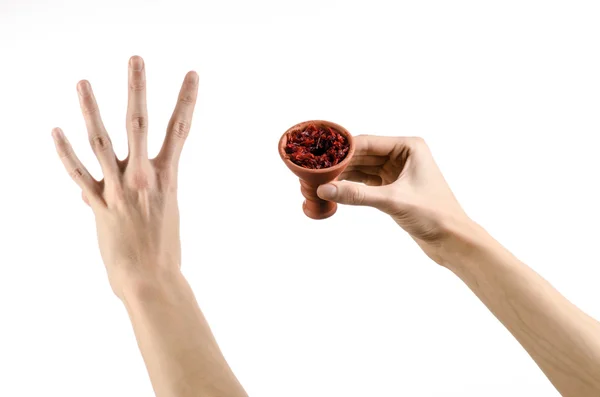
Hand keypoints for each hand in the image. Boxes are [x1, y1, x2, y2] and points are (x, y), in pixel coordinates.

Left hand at [52, 56, 197, 298]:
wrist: (152, 280)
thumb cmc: (163, 252)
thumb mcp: (164, 215)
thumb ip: (145, 194)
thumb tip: (112, 189)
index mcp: (167, 178)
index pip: (180, 130)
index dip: (187, 99)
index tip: (192, 74)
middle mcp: (144, 178)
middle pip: (139, 124)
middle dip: (137, 89)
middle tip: (135, 59)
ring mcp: (119, 189)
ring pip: (102, 142)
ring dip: (91, 110)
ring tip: (82, 82)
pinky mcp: (99, 205)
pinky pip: (79, 174)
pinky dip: (65, 153)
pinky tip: (55, 131)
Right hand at [317, 135, 471, 262]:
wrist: (453, 240)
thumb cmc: (434, 215)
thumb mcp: (393, 201)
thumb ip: (357, 195)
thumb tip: (325, 189)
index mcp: (409, 146)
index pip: (368, 143)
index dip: (343, 150)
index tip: (319, 157)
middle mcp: (403, 155)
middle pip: (363, 155)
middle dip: (341, 164)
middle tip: (315, 172)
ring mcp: (397, 171)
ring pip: (363, 169)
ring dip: (344, 176)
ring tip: (321, 181)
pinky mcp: (393, 188)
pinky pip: (366, 183)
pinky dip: (352, 187)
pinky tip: (336, 190)